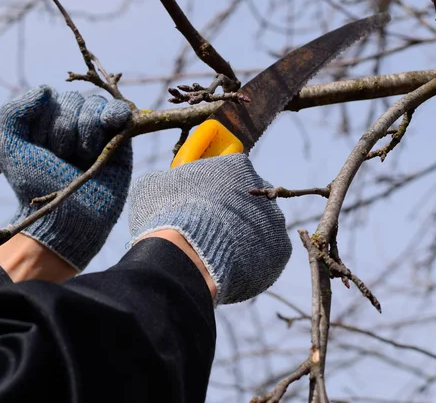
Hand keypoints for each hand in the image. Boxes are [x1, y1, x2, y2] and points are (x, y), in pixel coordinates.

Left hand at [0, 86, 132, 270]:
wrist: (68, 217)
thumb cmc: (37, 186)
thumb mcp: (10, 148)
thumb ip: (14, 112)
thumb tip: (46, 89)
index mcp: (48, 122)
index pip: (51, 98)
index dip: (45, 124)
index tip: (42, 151)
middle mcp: (74, 123)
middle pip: (74, 100)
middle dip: (65, 130)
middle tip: (64, 159)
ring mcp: (99, 131)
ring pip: (95, 105)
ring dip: (86, 130)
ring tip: (83, 157)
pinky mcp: (122, 140)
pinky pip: (120, 111)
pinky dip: (114, 113)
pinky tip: (110, 124)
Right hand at [128, 154, 290, 303]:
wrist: (188, 257)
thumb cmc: (170, 215)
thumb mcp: (155, 186)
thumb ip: (169, 180)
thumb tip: (164, 182)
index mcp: (237, 166)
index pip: (231, 172)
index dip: (216, 189)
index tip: (203, 202)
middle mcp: (263, 188)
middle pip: (248, 201)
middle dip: (231, 215)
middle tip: (208, 232)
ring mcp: (275, 221)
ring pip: (259, 228)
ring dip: (243, 238)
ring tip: (216, 254)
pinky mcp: (280, 251)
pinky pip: (266, 255)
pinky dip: (251, 262)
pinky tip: (229, 269)